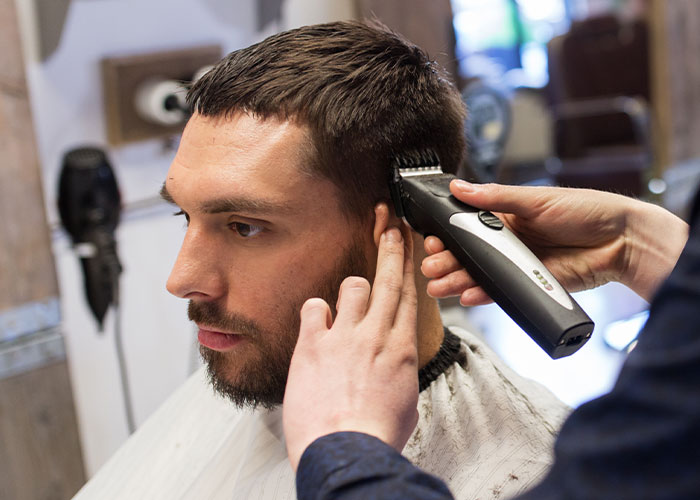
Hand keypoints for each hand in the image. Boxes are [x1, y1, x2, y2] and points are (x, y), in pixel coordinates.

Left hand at [283, 223, 418, 470]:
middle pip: (388, 280)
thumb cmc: (376, 434)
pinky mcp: (313, 343)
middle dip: (391, 248)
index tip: (409, 248)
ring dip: (353, 287)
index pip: (409, 297)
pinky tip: (317, 321)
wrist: (347, 448)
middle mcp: (376, 335)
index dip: (408, 267)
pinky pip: (314, 307)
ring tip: (350, 297)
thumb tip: (393, 367)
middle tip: (391, 228)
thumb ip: (398, 373)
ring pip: (354, 286)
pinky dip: (316, 310)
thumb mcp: (404, 402)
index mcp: (403, 349)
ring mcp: (344, 336)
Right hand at [422, 181, 688, 302]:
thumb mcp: (536, 199)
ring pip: (481, 274)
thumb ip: (496, 196)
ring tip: (438, 287)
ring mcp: (518, 264)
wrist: (622, 241)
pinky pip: (502, 291)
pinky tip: (466, 296)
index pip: (468, 226)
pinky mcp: (530, 284)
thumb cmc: (585, 211)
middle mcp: (509, 242)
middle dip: (447, 261)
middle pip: (469, 254)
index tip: (430, 240)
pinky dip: (484, 294)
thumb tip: (459, 187)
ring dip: (458, 281)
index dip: (448, 234)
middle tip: (429, 267)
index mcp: (507, 217)